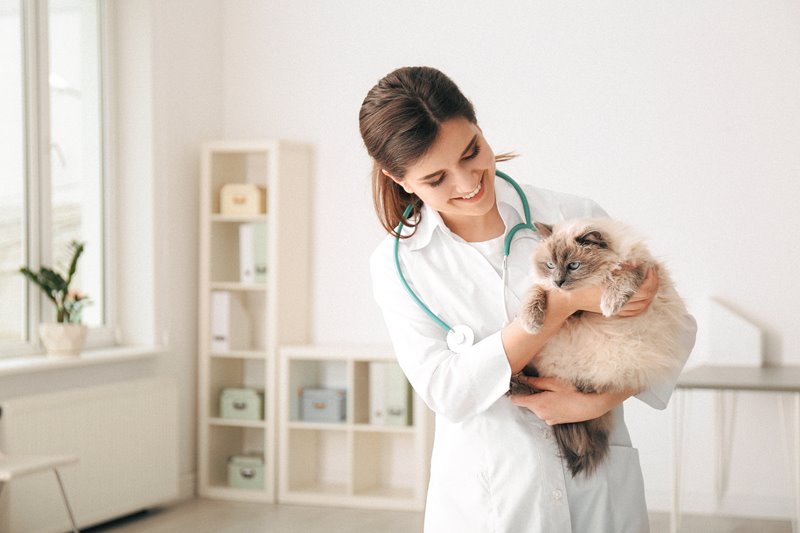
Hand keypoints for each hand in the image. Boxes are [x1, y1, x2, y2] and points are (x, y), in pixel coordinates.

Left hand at [509, 375, 634, 424]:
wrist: (591, 406)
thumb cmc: (574, 392)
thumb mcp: (553, 383)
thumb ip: (535, 382)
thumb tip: (522, 379)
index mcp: (538, 404)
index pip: (516, 400)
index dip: (513, 393)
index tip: (512, 387)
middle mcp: (541, 414)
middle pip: (527, 403)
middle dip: (530, 394)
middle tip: (541, 385)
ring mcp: (548, 419)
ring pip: (537, 408)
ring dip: (540, 400)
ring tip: (553, 392)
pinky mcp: (555, 421)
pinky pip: (546, 412)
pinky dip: (549, 406)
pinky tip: (559, 400)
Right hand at [550, 265, 659, 316]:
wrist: (568, 299)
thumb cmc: (581, 283)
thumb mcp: (598, 270)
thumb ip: (619, 266)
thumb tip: (637, 263)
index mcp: (615, 293)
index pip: (644, 289)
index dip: (652, 278)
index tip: (651, 266)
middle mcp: (618, 304)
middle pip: (646, 298)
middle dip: (653, 284)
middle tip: (652, 271)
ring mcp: (616, 309)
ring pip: (642, 306)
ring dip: (650, 294)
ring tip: (649, 281)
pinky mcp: (613, 311)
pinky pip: (634, 311)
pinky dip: (642, 304)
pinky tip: (642, 295)